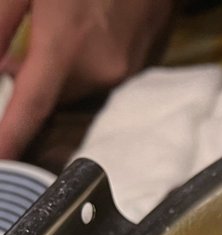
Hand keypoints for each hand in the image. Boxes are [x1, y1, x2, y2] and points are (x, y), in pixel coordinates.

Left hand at [0, 0, 174, 158]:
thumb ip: (1, 26)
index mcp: (65, 48)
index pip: (30, 107)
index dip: (9, 138)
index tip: (0, 162)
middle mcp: (102, 69)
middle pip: (56, 97)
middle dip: (35, 81)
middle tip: (20, 49)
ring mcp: (130, 68)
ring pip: (82, 86)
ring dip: (64, 70)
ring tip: (61, 30)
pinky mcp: (148, 61)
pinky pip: (108, 75)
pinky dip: (91, 61)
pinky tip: (91, 26)